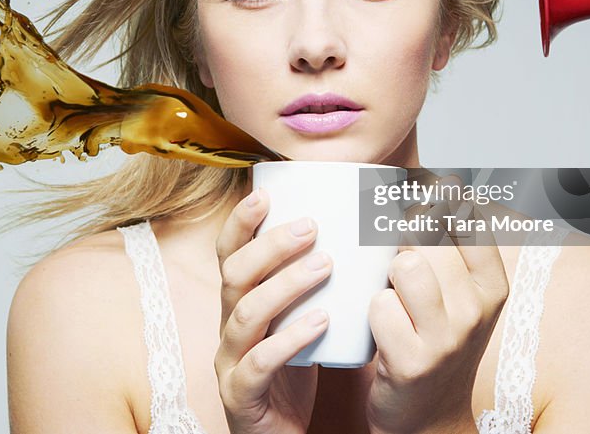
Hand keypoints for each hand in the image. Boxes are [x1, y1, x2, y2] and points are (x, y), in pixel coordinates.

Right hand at [213, 188, 331, 433]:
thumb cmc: (297, 370)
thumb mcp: (301, 318)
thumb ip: (315, 284)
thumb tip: (361, 236)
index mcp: (239, 303)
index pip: (229, 254)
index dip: (241, 222)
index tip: (265, 193)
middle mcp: (228, 327)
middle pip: (234, 275)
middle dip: (270, 246)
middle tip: (311, 227)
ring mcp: (230, 361)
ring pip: (245, 314)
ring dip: (285, 284)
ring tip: (325, 265)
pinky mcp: (241, 395)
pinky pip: (260, 364)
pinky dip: (290, 339)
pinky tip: (321, 322)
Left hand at [365, 191, 508, 433]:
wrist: (428, 413)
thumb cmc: (433, 334)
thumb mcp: (455, 289)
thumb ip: (446, 237)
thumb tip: (422, 171)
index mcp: (493, 282)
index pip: (468, 212)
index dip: (437, 194)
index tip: (420, 191)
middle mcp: (478, 307)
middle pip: (428, 233)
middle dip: (402, 236)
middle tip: (398, 260)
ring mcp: (448, 336)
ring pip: (408, 264)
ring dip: (388, 275)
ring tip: (394, 296)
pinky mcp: (414, 361)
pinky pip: (380, 305)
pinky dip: (373, 312)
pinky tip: (385, 328)